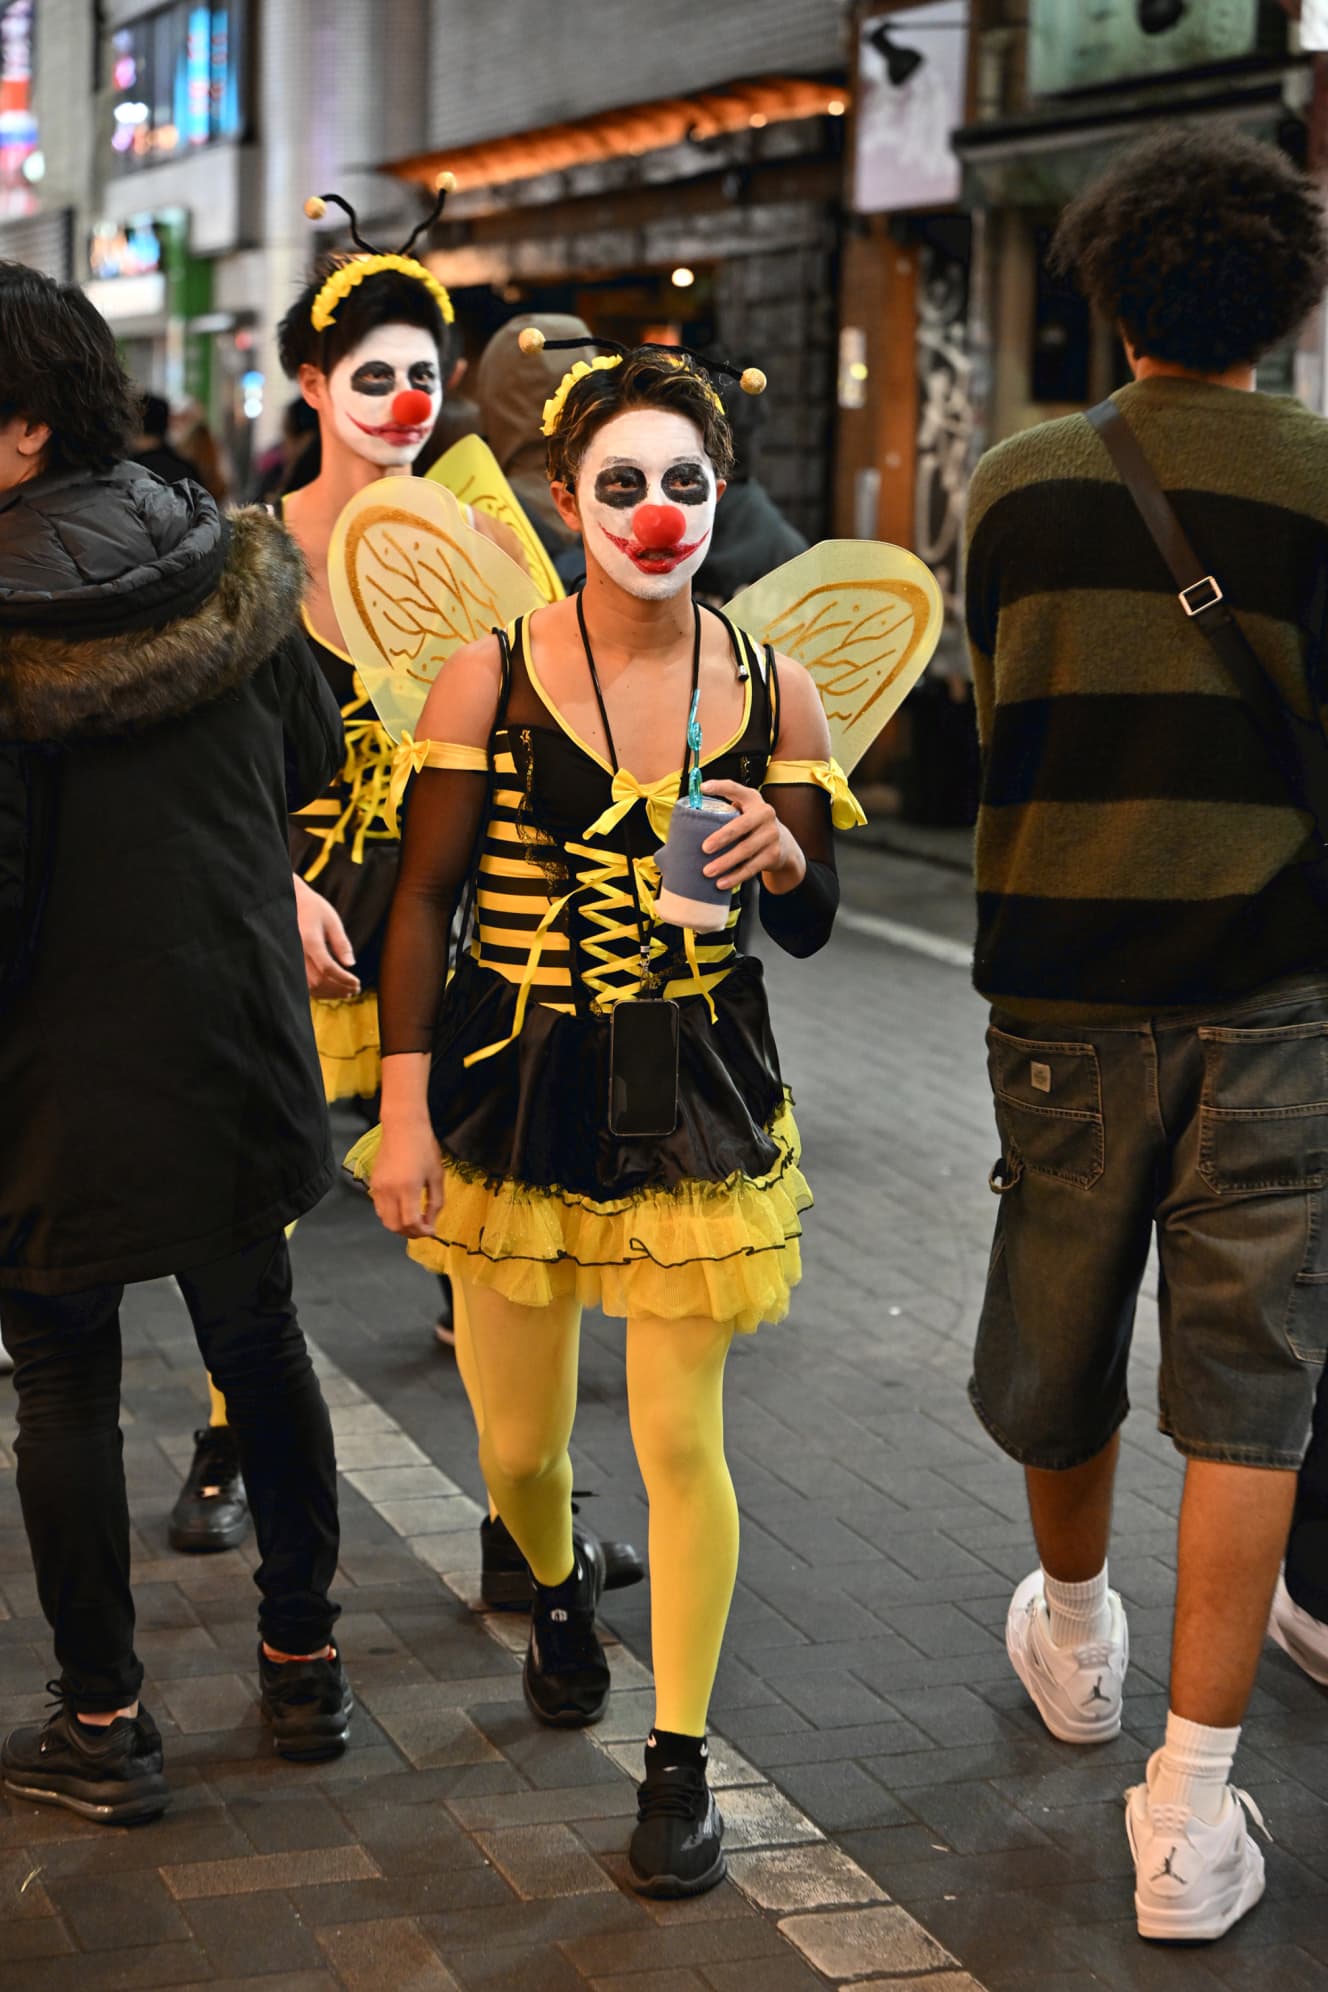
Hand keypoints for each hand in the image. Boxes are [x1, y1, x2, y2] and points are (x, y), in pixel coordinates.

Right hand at [293, 874, 360, 998]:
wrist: (288, 903)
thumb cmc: (312, 908)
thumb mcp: (331, 920)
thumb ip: (341, 943)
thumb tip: (350, 964)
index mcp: (309, 941)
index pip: (328, 968)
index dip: (344, 979)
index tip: (357, 982)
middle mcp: (297, 953)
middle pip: (319, 981)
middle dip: (339, 988)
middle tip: (356, 989)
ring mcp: (291, 960)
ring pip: (310, 986)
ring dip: (330, 993)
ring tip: (347, 991)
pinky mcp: (290, 963)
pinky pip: (303, 984)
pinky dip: (319, 990)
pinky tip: (332, 989)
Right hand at [370, 1118, 444, 1237]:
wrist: (403, 1127)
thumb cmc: (424, 1148)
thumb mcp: (437, 1175)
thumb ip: (436, 1202)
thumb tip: (431, 1224)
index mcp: (408, 1188)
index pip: (411, 1222)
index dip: (422, 1232)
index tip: (431, 1231)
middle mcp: (389, 1190)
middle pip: (395, 1226)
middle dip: (410, 1233)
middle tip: (423, 1229)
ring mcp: (378, 1187)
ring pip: (384, 1220)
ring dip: (399, 1226)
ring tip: (413, 1221)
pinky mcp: (373, 1183)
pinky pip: (379, 1208)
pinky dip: (390, 1215)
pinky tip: (402, 1209)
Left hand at [699, 780, 805, 892]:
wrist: (784, 845)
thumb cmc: (752, 828)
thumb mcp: (744, 813)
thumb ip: (724, 814)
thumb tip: (685, 824)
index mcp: (752, 799)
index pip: (735, 789)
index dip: (719, 787)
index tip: (702, 789)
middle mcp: (765, 813)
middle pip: (742, 825)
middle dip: (722, 837)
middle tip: (704, 848)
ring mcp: (771, 834)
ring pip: (746, 850)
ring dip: (725, 862)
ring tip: (708, 871)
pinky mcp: (773, 854)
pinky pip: (751, 867)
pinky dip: (735, 876)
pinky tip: (722, 883)